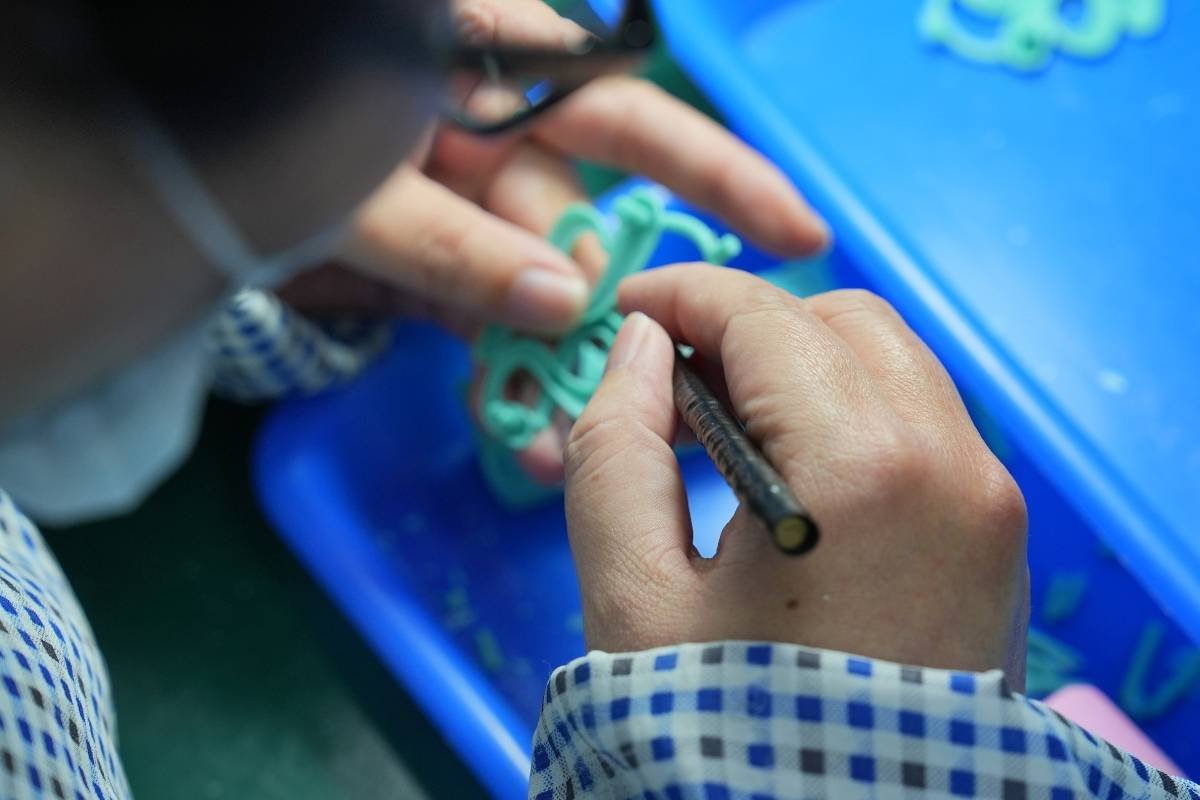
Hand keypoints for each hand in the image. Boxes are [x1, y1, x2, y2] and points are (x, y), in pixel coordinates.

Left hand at [280, 0, 829, 480]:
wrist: (160, 185)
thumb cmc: (244, 138)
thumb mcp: (350, 189)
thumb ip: (456, 242)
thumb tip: (569, 298)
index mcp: (478, 73)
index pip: (620, 112)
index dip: (710, 170)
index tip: (789, 229)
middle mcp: (485, 139)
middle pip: (581, 221)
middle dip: (618, 303)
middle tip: (673, 376)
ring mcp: (463, 212)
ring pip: (538, 291)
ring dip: (560, 365)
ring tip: (571, 438)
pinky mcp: (436, 275)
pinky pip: (488, 326)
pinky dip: (507, 379)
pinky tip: (528, 430)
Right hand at [563, 267, 1029, 685]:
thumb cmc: (728, 740)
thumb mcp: (631, 599)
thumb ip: (614, 447)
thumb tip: (642, 350)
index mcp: (862, 469)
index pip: (768, 318)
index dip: (684, 295)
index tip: (626, 310)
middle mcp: (953, 465)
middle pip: (842, 321)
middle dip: (747, 326)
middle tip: (669, 376)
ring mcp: (989, 501)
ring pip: (891, 362)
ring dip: (800, 365)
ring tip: (719, 427)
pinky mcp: (996, 536)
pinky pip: (921, 422)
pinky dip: (848, 411)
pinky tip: (786, 471)